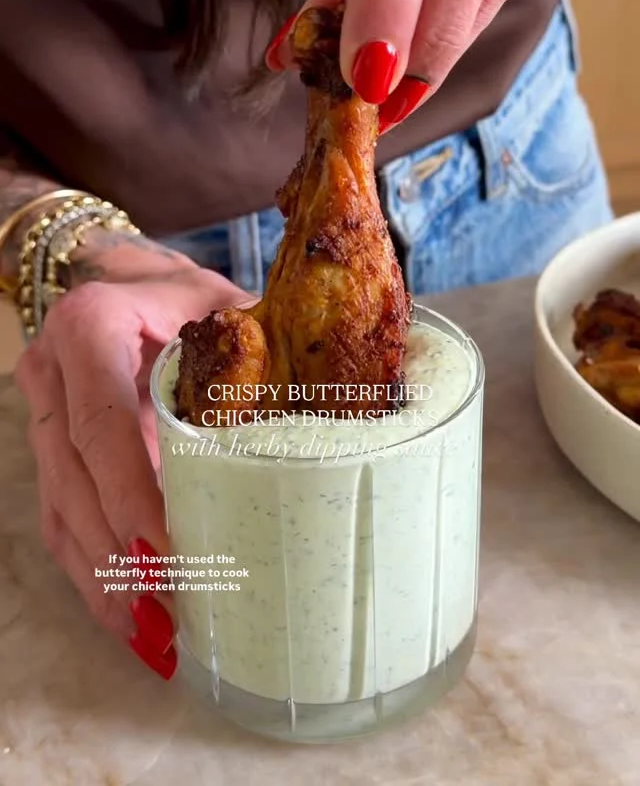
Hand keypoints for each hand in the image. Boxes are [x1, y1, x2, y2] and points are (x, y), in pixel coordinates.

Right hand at [14, 231, 249, 677]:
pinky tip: (129, 612)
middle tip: (169, 612)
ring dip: (104, 577)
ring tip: (152, 635)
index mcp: (92, 325)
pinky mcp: (49, 449)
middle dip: (118, 554)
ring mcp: (42, 413)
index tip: (167, 551)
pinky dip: (94, 569)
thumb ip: (263, 347)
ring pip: (60, 508)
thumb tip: (350, 399)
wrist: (131, 285)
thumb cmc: (190, 297)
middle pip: (74, 478)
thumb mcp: (226, 304)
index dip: (129, 490)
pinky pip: (61, 517)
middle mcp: (53, 371)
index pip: (102, 421)